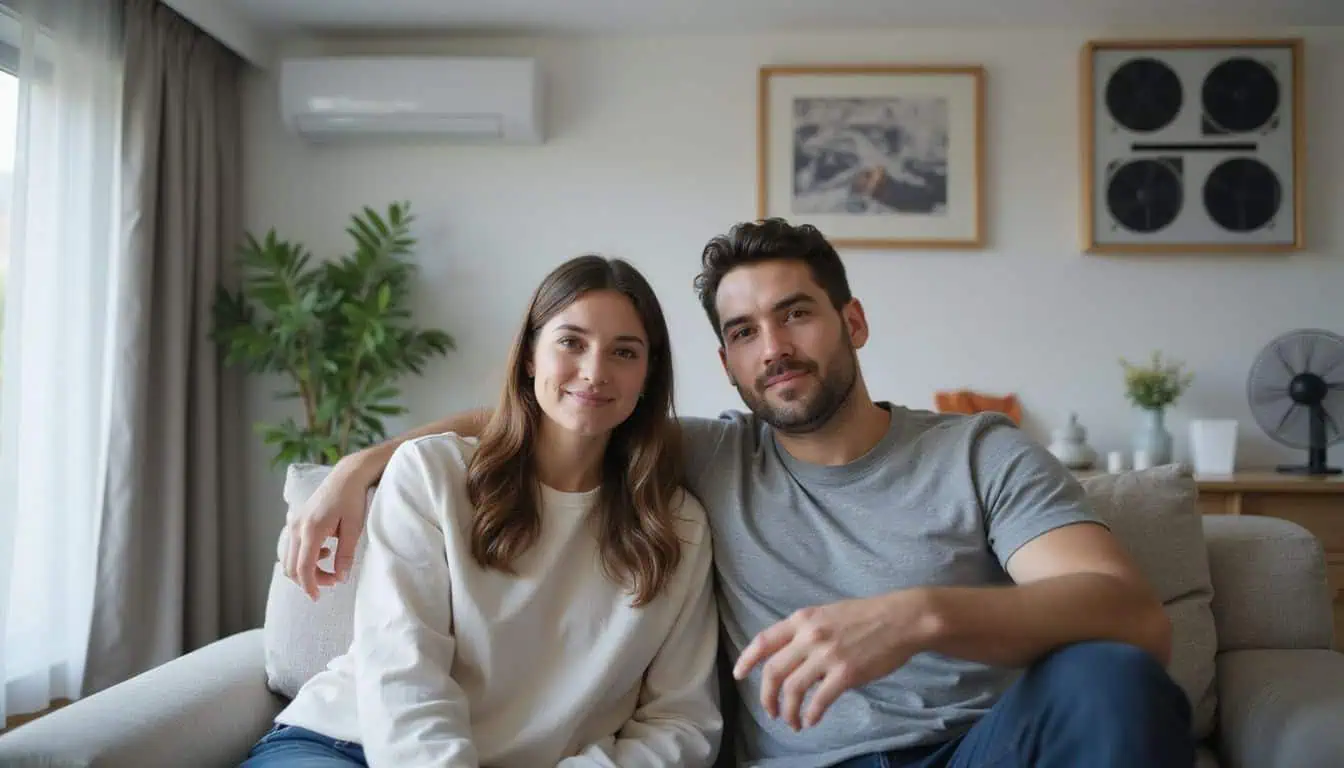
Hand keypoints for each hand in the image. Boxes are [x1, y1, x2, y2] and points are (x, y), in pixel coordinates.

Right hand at [283, 459, 374, 600]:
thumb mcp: (354, 529)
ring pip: (290, 558)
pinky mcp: (295, 520)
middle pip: (292, 566)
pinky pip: (292, 546)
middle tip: (332, 582)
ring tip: (330, 566)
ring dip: (306, 569)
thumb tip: (341, 579)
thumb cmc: (353, 500)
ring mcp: (293, 522)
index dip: (309, 586)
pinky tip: (324, 550)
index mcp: (311, 529)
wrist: (346, 476)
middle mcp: (297, 526)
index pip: (303, 567)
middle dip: (309, 580)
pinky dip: (304, 556)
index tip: (316, 598)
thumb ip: (346, 555)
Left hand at [732, 591, 936, 730]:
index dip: (747, 660)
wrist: (902, 619)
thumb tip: (792, 658)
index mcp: (803, 619)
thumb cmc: (867, 616)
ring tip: (792, 722)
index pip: (764, 641)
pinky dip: (811, 714)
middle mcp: (810, 636)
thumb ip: (807, 632)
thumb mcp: (828, 614)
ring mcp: (827, 655)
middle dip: (767, 697)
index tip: (738, 675)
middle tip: (771, 711)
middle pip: (774, 671)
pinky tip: (811, 720)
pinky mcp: (846, 673)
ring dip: (788, 711)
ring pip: (793, 690)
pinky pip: (819, 700)